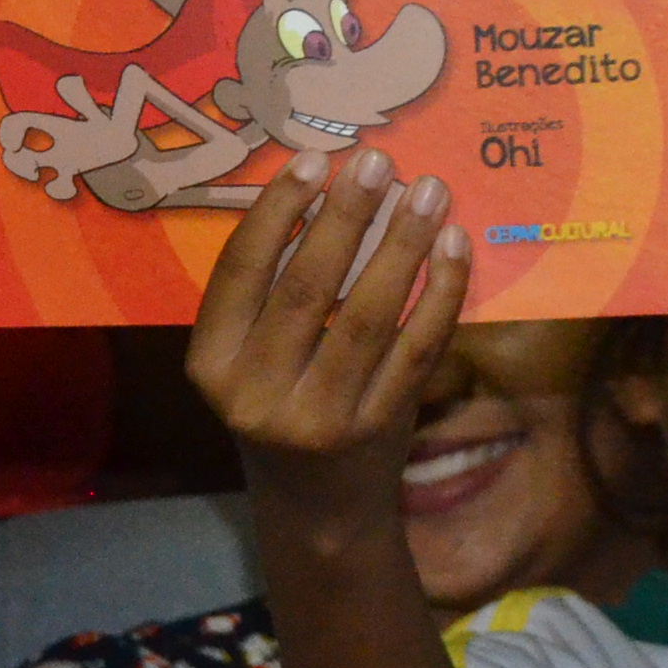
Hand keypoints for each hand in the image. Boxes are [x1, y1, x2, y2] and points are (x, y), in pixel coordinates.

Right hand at [185, 144, 464, 479]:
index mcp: (212, 365)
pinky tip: (455, 248)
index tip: (313, 158)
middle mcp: (258, 396)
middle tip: (378, 162)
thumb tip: (328, 186)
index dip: (276, 211)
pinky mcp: (379, 428)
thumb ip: (271, 291)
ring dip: (403, 246)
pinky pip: (418, 350)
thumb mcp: (248, 359)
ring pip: (369, 317)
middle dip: (346, 217)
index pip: (240, 273)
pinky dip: (441, 294)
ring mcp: (322, 418)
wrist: (316, 509)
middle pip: (307, 290)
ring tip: (428, 192)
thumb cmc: (280, 407)